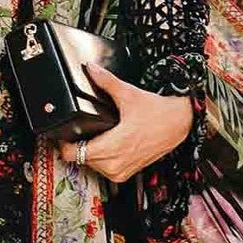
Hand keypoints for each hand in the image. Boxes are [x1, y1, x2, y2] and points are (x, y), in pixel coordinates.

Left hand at [59, 64, 195, 183]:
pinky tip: (107, 143)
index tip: (63, 133)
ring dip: (89, 152)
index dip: (64, 143)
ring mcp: (120, 171)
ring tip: (97, 135)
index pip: (73, 154)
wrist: (179, 124)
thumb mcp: (129, 95)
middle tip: (81, 129)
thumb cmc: (158, 113)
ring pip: (90, 164)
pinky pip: (103, 169)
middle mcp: (114, 164)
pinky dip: (101, 158)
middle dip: (78, 144)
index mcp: (111, 148)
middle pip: (80, 158)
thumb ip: (106, 82)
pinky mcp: (125, 174)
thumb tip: (91, 68)